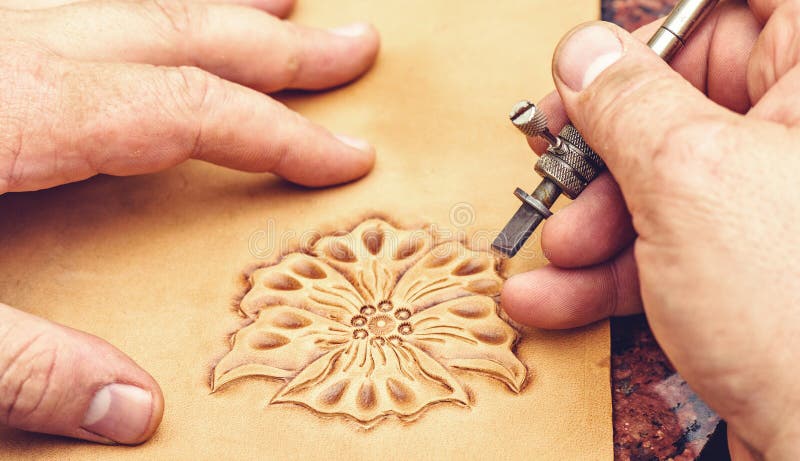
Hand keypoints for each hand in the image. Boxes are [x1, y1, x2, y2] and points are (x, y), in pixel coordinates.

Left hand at [0, 0, 378, 444]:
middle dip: (280, 46)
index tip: (347, 156)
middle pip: (184, 31)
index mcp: (22, 110)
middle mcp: (16, 47)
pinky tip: (142, 8)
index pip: (194, 112)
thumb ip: (19, 364)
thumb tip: (136, 413)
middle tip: (356, 45)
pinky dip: (135, 0)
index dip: (280, 135)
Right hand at [501, 1, 799, 458]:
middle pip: (686, 90)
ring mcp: (778, 205)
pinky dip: (605, 272)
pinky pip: (666, 245)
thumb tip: (586, 54)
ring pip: (663, 176)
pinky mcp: (751, 268)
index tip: (605, 34)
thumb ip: (626, 102)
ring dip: (591, 216)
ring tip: (559, 248)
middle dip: (605, 134)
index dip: (667, 9)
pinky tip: (553, 295)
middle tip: (556, 153)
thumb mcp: (691, 179)